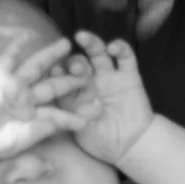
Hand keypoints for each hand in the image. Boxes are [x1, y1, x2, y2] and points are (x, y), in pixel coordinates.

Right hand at [0, 37, 85, 162]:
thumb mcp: (26, 140)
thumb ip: (48, 129)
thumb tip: (74, 124)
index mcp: (34, 115)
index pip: (59, 108)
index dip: (76, 106)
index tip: (96, 104)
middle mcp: (26, 98)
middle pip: (52, 84)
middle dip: (70, 78)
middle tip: (88, 69)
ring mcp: (12, 86)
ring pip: (36, 67)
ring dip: (51, 55)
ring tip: (66, 44)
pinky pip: (8, 58)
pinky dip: (16, 46)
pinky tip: (27, 34)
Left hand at [62, 32, 154, 166]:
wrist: (131, 146)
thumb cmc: (102, 142)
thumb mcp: (84, 134)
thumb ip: (77, 119)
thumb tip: (75, 108)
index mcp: (74, 96)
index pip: (63, 80)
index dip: (57, 74)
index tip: (53, 72)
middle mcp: (90, 83)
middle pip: (78, 64)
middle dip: (74, 62)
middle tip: (73, 66)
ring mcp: (109, 77)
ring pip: (98, 53)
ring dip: (90, 43)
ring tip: (82, 37)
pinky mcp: (129, 75)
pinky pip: (126, 57)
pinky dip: (120, 48)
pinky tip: (113, 47)